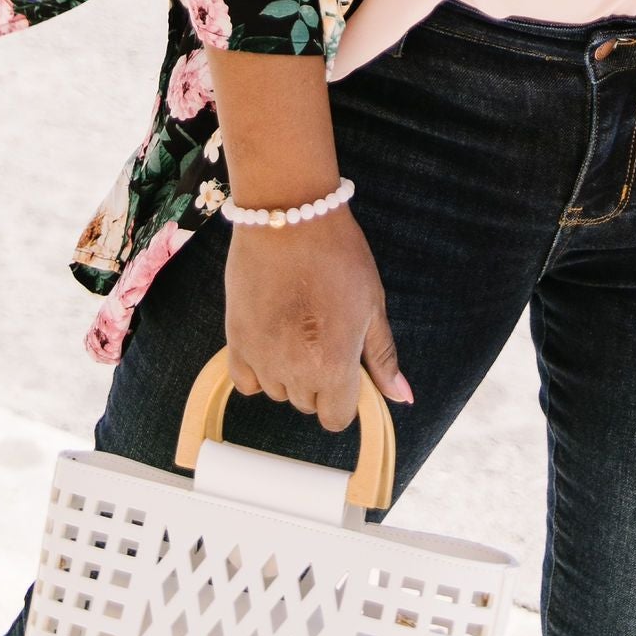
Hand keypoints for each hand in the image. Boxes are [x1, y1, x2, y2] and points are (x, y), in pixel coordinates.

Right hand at [224, 211, 412, 434]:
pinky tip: (271, 339)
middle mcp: (294, 371)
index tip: (346, 370)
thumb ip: (381, 357)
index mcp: (333, 367)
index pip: (336, 419)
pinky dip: (257, 369)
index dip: (345, 398)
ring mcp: (261, 357)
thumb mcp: (372, 305)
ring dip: (288, 373)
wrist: (290, 216)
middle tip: (323, 334)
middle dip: (319, 380)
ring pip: (278, 391)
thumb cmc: (337, 256)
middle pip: (307, 404)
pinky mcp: (234, 339)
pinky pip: (245, 381)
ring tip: (297, 326)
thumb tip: (401, 397)